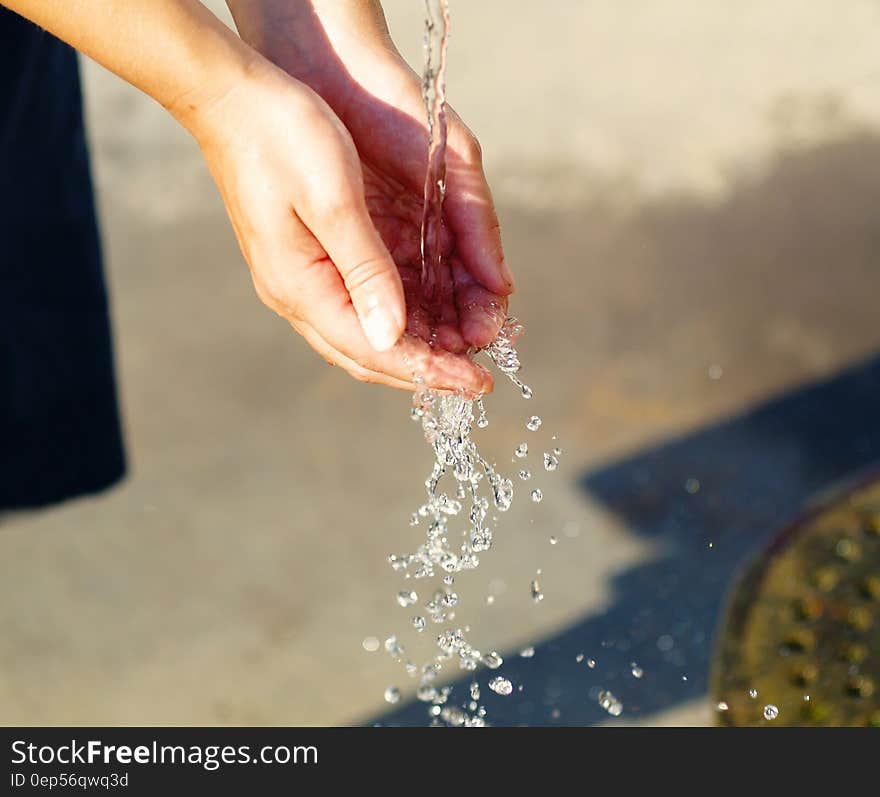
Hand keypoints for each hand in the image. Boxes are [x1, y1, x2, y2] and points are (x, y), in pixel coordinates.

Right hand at [226, 1, 513, 377]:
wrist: (232, 96)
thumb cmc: (282, 136)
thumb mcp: (334, 200)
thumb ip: (365, 271)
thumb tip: (392, 336)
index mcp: (300, 286)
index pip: (374, 350)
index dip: (429, 370)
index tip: (477, 383)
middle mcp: (297, 294)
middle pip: (369, 354)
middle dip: (426, 370)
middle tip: (477, 379)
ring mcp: (298, 279)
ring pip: (365, 335)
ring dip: (415, 348)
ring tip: (463, 352)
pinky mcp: (308, 260)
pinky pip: (358, 307)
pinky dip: (399, 319)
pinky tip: (430, 317)